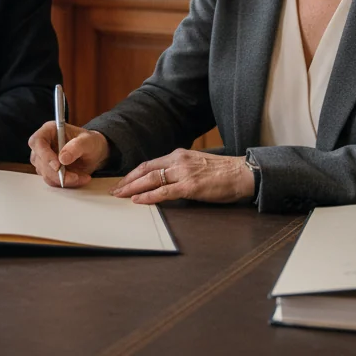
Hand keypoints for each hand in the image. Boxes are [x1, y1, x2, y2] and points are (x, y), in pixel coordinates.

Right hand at [27, 121, 109, 188]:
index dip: (45, 155)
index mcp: (50, 130)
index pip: (37, 141)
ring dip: (64, 179)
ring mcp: (43, 158)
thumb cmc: (90, 142)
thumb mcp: (88, 141)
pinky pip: (52, 180)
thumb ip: (76, 147)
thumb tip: (63, 158)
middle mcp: (43, 144)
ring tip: (81, 177)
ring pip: (46, 173)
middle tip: (75, 176)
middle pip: (40, 161)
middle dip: (57, 173)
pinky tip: (78, 178)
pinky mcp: (48, 170)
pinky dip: (65, 182)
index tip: (58, 166)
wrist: (94, 153)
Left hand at [110, 148, 253, 204]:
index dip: (133, 173)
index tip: (122, 182)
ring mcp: (184, 173)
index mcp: (178, 155)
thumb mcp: (196, 165)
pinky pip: (164, 192)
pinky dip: (149, 196)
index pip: (149, 164)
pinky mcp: (190, 186)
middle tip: (114, 190)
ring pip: (151, 179)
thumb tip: (163, 182)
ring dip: (132, 188)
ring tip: (120, 195)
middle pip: (145, 170)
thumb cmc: (222, 172)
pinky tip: (138, 200)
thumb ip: (179, 170)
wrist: (242, 173)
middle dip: (127, 181)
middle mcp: (178, 161)